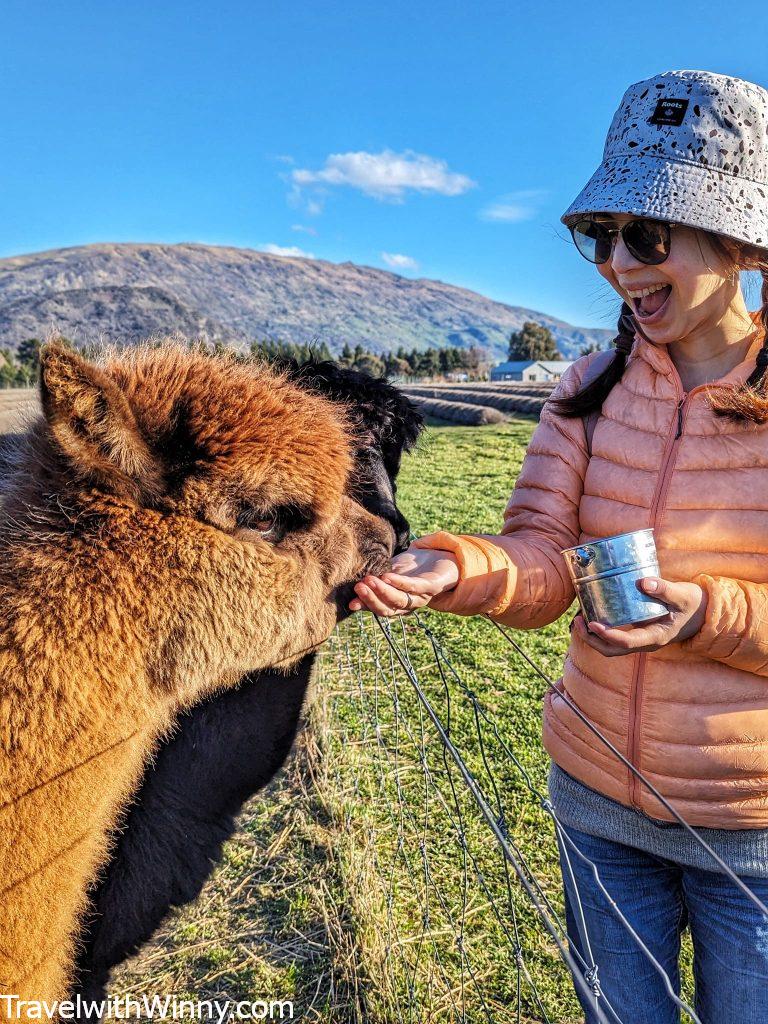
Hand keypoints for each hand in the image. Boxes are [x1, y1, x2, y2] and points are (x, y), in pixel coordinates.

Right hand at [349, 544, 459, 615]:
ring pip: (399, 600)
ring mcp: (420, 596)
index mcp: (397, 603)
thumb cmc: (412, 566)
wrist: (440, 557)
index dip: (365, 606)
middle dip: (372, 599)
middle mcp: (408, 604)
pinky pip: (414, 586)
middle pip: (388, 608)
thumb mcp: (390, 570)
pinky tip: (387, 576)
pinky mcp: (430, 586)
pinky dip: (399, 582)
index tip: (351, 603)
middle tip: (358, 587)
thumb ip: (377, 578)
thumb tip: (353, 581)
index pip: (379, 608)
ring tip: (369, 580)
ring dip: (383, 591)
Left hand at [574, 577, 706, 656]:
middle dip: (592, 640)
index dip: (607, 635)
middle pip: (612, 651)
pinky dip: (600, 632)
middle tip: (577, 622)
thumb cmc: (692, 604)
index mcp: (656, 637)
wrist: (701, 615)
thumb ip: (664, 589)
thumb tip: (644, 582)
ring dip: (593, 638)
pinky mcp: (638, 634)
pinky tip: (592, 616)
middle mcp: (646, 643)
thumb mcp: (682, 594)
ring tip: (578, 619)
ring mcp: (641, 640)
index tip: (592, 623)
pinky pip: (615, 639)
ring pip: (611, 648)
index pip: (627, 642)